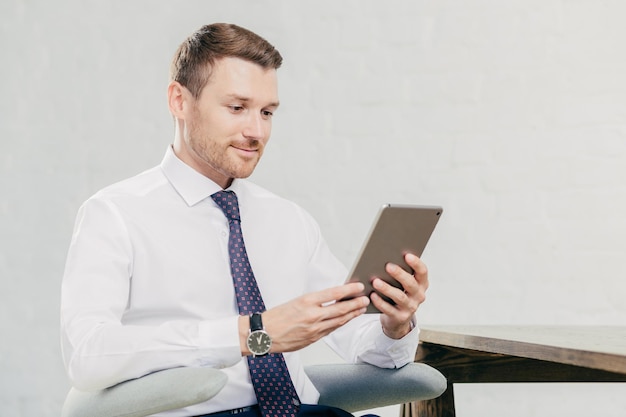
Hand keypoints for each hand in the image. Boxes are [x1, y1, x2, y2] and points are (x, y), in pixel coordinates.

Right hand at [239, 282, 369, 354]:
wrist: (263, 334)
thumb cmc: (277, 316)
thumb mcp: (295, 301)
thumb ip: (314, 301)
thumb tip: (332, 297)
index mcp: (306, 301)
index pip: (333, 293)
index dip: (349, 290)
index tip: (359, 286)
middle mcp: (312, 315)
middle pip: (340, 309)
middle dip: (355, 304)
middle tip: (366, 299)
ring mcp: (314, 329)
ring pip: (339, 321)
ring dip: (352, 315)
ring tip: (361, 309)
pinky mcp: (313, 339)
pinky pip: (331, 330)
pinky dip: (341, 324)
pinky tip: (347, 320)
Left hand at [370, 253, 428, 338]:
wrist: (397, 318)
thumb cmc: (398, 292)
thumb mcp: (402, 283)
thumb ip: (398, 271)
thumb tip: (384, 256)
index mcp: (421, 283)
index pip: (422, 272)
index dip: (416, 263)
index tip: (407, 255)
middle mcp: (419, 295)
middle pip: (411, 284)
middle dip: (399, 274)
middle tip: (388, 266)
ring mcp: (410, 307)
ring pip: (399, 297)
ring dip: (387, 288)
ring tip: (375, 281)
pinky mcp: (400, 317)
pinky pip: (389, 309)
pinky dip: (380, 302)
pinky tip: (372, 295)